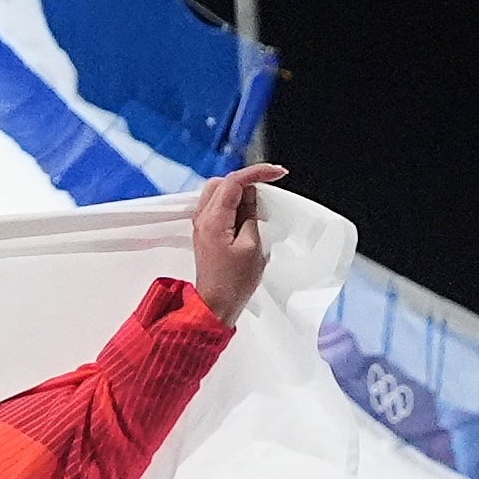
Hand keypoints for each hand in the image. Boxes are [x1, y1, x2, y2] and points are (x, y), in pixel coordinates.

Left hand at [186, 164, 286, 327]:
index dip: (257, 173)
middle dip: (247, 179)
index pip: (234, 182)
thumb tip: (251, 195)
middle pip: (222, 183)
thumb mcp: (252, 246)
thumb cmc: (234, 283)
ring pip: (218, 192)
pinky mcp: (205, 232)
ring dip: (239, 191)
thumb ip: (251, 215)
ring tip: (260, 201)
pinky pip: (217, 206)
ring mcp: (201, 225)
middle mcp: (202, 218)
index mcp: (213, 220)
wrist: (216, 306)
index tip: (277, 172)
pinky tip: (247, 212)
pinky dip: (233, 203)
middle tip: (269, 185)